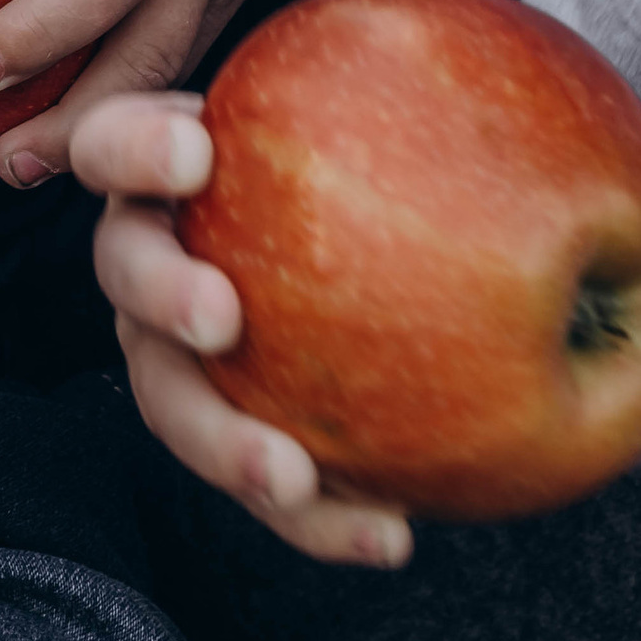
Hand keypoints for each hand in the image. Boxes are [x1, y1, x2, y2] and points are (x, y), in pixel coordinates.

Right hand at [73, 93, 412, 568]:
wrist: (372, 248)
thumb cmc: (358, 158)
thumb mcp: (356, 115)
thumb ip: (393, 107)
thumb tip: (524, 119)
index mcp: (156, 171)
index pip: (116, 144)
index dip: (140, 149)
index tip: (199, 155)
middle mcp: (147, 258)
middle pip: (125, 276)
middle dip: (164, 294)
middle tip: (220, 318)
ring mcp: (174, 351)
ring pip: (171, 401)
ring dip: (224, 442)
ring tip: (291, 477)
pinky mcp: (231, 430)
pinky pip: (267, 484)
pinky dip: (322, 518)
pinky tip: (392, 533)